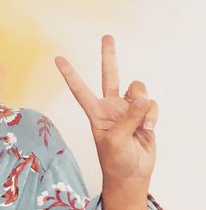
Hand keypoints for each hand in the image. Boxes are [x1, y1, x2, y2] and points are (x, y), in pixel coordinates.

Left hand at [56, 35, 155, 209]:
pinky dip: (152, 116)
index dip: (69, 74)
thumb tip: (141, 96)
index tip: (57, 58)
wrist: (133, 173)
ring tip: (141, 125)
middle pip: (109, 75)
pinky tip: (148, 129)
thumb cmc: (116, 159)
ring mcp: (127, 109)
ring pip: (137, 90)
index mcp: (94, 112)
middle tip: (106, 36)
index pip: (79, 89)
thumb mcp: (115, 139)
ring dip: (143, 105)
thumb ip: (128, 116)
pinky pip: (151, 105)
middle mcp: (110, 106)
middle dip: (109, 56)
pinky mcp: (143, 114)